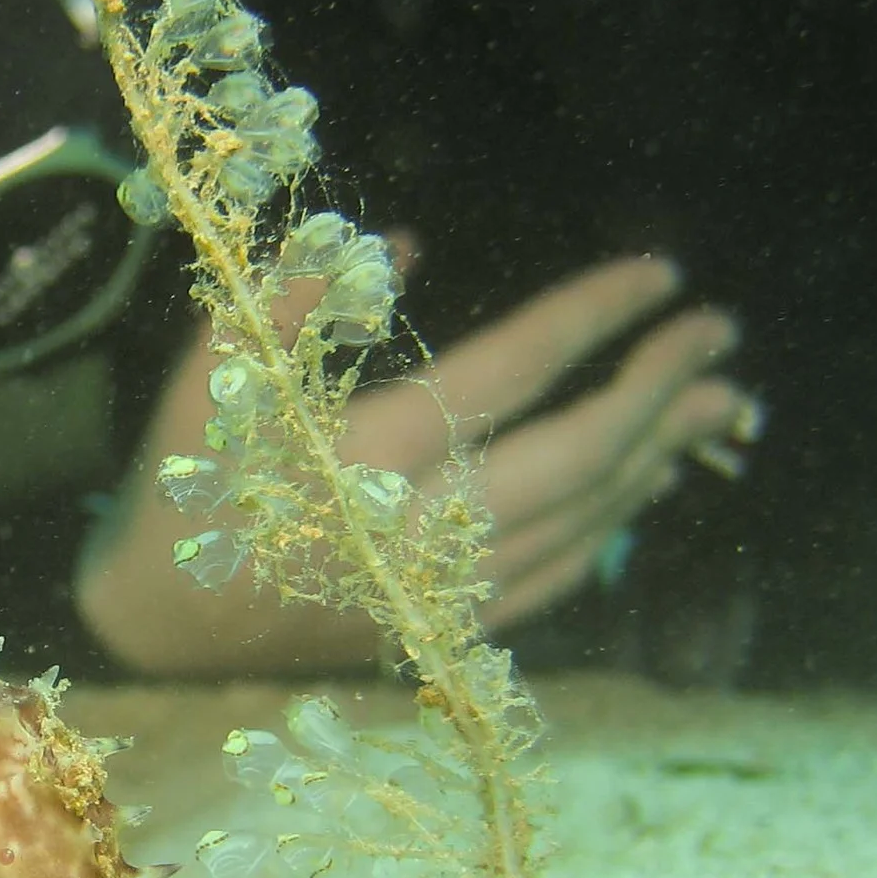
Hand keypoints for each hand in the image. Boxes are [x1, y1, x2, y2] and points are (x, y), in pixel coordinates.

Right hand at [76, 254, 758, 675]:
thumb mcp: (212, 375)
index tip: (658, 272)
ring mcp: (438, 590)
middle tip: (720, 334)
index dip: (593, 318)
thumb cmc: (187, 481)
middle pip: (575, 455)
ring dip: (658, 459)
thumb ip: (294, 300)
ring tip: (718, 402)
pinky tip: (648, 487)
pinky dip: (613, 528)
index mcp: (365, 452)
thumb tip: (395, 245)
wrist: (156, 627)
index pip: (511, 371)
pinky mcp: (441, 632)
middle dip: (659, 391)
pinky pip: (555, 579)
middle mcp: (416, 527)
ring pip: (582, 522)